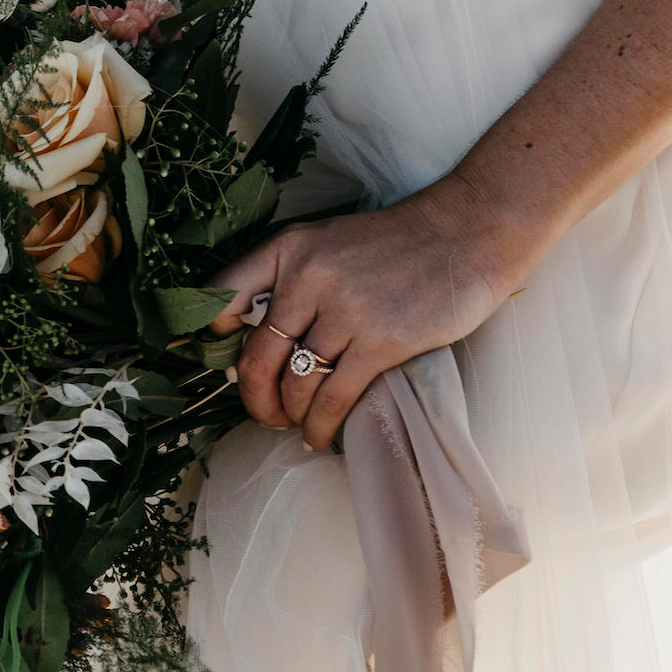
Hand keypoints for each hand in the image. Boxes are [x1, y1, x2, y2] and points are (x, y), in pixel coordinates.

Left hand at [213, 191, 512, 448]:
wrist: (466, 235)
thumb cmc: (398, 245)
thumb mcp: (330, 242)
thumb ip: (291, 279)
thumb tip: (254, 337)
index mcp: (288, 248)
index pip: (221, 295)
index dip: (204, 337)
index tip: (208, 363)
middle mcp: (307, 277)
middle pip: (255, 357)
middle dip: (253, 399)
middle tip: (264, 414)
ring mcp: (344, 311)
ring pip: (294, 385)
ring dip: (290, 416)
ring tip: (298, 425)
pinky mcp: (379, 342)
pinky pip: (332, 398)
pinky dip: (320, 426)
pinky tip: (321, 435)